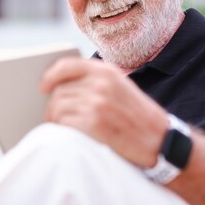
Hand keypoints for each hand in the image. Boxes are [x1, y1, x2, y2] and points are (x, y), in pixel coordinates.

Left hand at [40, 57, 167, 166]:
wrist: (160, 139)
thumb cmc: (139, 116)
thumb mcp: (121, 87)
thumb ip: (96, 81)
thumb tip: (63, 86)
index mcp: (107, 72)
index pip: (67, 66)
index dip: (51, 76)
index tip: (43, 86)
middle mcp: (101, 84)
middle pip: (59, 90)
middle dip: (53, 106)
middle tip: (54, 117)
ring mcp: (97, 103)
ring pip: (58, 107)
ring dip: (56, 120)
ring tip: (61, 127)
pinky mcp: (94, 124)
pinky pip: (64, 124)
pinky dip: (63, 131)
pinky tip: (70, 135)